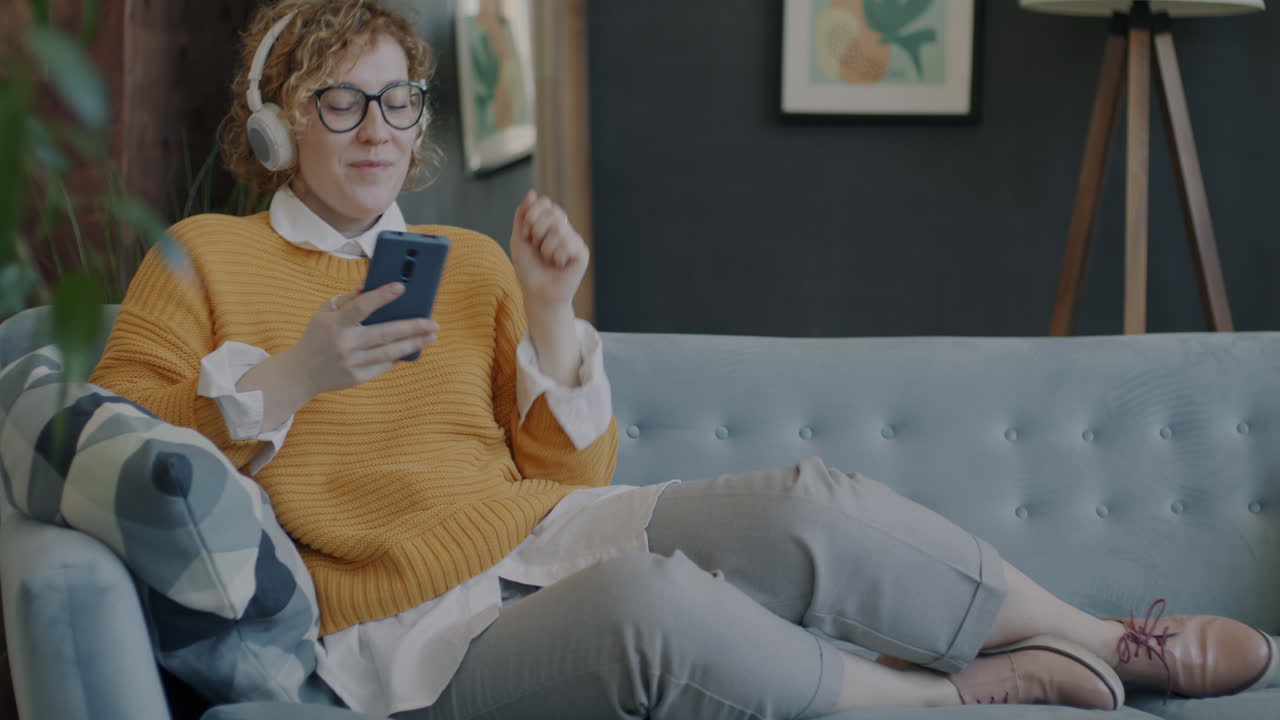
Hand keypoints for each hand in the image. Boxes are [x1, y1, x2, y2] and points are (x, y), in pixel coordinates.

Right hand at [285, 283, 439, 396]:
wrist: (299, 374)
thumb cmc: (317, 337)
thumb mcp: (324, 314)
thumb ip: (345, 300)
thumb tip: (368, 287)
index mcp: (335, 324)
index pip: (361, 306)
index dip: (382, 296)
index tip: (402, 287)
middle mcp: (345, 344)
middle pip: (385, 333)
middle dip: (413, 327)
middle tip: (434, 323)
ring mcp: (351, 363)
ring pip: (390, 352)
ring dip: (413, 344)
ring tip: (431, 336)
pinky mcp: (357, 378)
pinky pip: (383, 365)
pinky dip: (398, 356)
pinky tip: (412, 349)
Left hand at [509, 190, 587, 313]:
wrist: (537, 293)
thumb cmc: (529, 269)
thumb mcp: (519, 239)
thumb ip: (523, 215)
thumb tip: (532, 192)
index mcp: (551, 223)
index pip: (545, 203)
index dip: (531, 216)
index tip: (526, 235)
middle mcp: (565, 229)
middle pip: (552, 212)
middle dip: (537, 231)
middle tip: (537, 248)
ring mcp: (575, 240)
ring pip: (558, 230)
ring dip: (545, 248)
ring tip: (548, 260)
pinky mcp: (582, 254)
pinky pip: (568, 244)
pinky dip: (557, 256)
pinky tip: (559, 265)